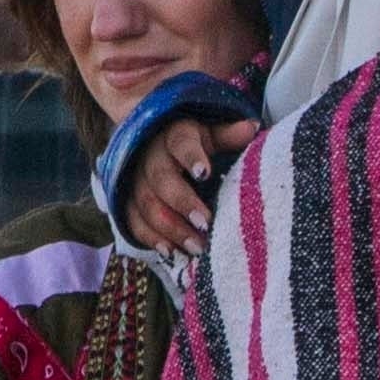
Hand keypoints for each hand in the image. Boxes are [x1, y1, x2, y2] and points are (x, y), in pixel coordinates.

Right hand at [116, 110, 251, 259]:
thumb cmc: (195, 144)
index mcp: (175, 135)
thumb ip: (228, 135)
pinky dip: (150, 238)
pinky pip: (133, 220)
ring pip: (146, 204)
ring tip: (195, 247)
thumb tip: (251, 128)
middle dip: (182, 203)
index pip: (181, 142)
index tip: (205, 173)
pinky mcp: (128, 200)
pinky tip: (171, 252)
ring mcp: (135, 179)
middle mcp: (150, 156)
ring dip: (170, 228)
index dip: (191, 157)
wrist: (156, 145)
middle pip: (161, 179)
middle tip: (205, 225)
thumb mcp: (212, 135)